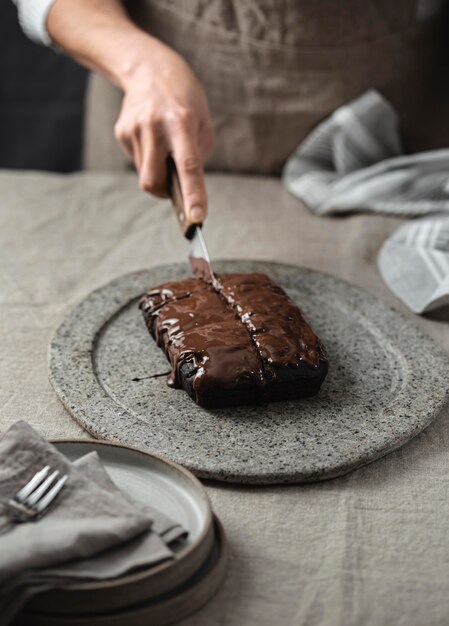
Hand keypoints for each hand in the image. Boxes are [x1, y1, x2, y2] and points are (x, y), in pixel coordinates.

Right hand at [114, 40, 213, 222]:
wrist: (150, 69)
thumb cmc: (185, 101)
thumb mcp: (202, 123)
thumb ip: (197, 158)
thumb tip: (185, 192)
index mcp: (181, 123)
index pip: (188, 167)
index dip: (193, 194)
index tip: (197, 217)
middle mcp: (154, 126)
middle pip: (152, 180)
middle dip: (162, 193)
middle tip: (173, 189)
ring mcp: (134, 129)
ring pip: (143, 174)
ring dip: (156, 172)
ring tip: (164, 147)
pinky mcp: (121, 132)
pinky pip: (136, 161)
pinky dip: (147, 160)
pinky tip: (152, 139)